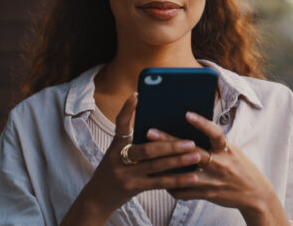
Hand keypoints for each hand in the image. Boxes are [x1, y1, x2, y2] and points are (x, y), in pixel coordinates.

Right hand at [80, 93, 200, 216]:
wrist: (97, 198)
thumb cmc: (115, 170)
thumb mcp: (119, 153)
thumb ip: (137, 142)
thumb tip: (165, 129)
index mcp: (116, 145)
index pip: (120, 124)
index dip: (127, 109)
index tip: (136, 94)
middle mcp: (118, 158)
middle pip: (147, 149)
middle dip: (171, 145)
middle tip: (190, 141)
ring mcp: (125, 174)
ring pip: (156, 166)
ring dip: (178, 161)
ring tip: (196, 156)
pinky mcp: (133, 188)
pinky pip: (159, 183)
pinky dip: (177, 180)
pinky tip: (192, 178)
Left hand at [148, 112, 288, 224]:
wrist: (254, 193)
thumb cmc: (240, 167)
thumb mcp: (232, 150)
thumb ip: (215, 143)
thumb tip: (193, 129)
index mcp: (227, 150)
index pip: (215, 133)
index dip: (202, 124)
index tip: (187, 114)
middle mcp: (220, 164)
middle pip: (192, 152)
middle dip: (170, 142)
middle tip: (151, 132)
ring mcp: (213, 181)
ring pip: (183, 173)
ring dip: (164, 166)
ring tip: (148, 158)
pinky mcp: (207, 194)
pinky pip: (184, 191)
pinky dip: (172, 186)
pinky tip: (161, 180)